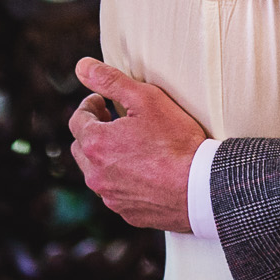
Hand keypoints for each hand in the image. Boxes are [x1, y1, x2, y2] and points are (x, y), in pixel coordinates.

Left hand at [66, 57, 206, 232]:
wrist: (201, 186)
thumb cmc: (176, 140)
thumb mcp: (145, 99)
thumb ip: (110, 80)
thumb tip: (82, 66)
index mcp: (96, 144)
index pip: (77, 120)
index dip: (90, 106)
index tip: (105, 102)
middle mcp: (96, 175)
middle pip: (80, 148)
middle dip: (93, 131)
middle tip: (114, 120)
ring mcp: (110, 197)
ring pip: (95, 172)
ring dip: (104, 157)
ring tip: (129, 145)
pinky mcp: (126, 213)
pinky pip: (114, 192)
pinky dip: (121, 179)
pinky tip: (143, 170)